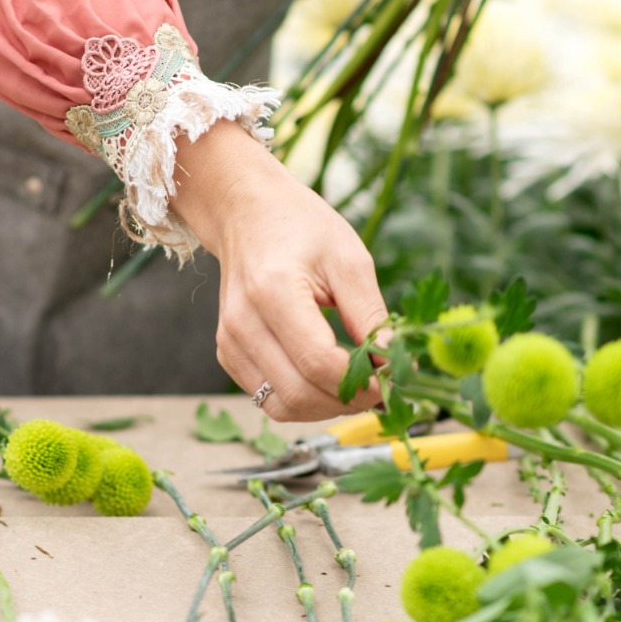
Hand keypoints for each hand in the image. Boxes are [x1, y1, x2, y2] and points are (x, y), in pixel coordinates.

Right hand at [169, 122, 386, 422]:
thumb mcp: (349, 259)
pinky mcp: (228, 354)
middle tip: (380, 389)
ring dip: (325, 408)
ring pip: (282, 406)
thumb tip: (392, 364)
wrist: (247, 213)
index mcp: (273, 291)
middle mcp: (242, 323)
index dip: (360, 382)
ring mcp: (229, 342)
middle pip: (299, 393)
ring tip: (355, 387)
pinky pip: (268, 399)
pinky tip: (326, 380)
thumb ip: (370, 316)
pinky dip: (303, 401)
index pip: (318, 362)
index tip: (391, 380)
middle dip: (347, 401)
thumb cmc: (301, 228)